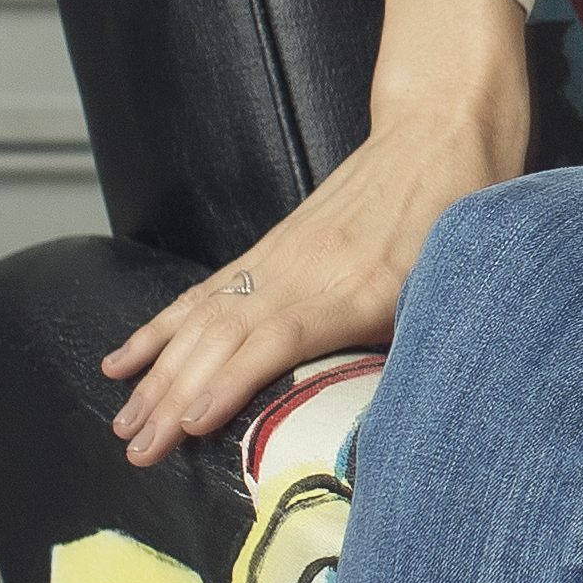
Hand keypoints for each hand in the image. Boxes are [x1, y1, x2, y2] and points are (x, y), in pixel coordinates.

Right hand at [103, 0, 529, 467]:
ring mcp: (280, 259)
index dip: (233, 382)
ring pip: (202, 321)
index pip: (278, 340)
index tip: (193, 424)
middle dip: (174, 399)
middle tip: (137, 452)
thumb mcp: (455, 281)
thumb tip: (399, 404)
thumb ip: (419, 338)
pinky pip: (204, 294)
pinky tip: (124, 360)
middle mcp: (305, 274)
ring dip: (158, 376)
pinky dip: (160, 330)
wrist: (440, 131)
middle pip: (223, 339)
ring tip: (123, 424)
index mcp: (356, 288)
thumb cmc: (459, 211)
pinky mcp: (268, 250)